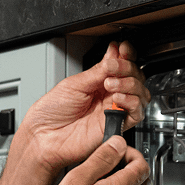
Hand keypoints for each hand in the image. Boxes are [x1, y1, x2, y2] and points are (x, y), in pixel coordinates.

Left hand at [17, 41, 151, 173]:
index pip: (122, 66)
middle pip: (135, 77)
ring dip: (130, 83)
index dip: (126, 56)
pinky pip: (136, 114)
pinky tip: (117, 97)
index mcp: (98, 83)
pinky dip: (131, 102)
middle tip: (112, 67)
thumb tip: (114, 53)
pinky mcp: (116, 126)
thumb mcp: (75, 83)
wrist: (44, 135)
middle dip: (127, 67)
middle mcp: (108, 96)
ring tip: (110, 83)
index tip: (123, 48)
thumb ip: (98, 70)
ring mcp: (113, 111)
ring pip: (140, 94)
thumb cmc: (52, 112)